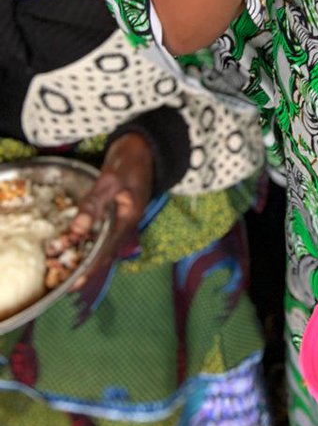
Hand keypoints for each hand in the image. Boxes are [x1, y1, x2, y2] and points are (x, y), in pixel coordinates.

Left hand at [68, 132, 154, 286]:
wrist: (145, 143)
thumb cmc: (130, 159)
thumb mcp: (111, 180)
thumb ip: (94, 205)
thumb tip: (76, 232)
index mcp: (129, 218)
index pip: (106, 250)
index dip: (89, 267)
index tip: (72, 282)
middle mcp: (126, 222)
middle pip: (104, 250)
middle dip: (85, 266)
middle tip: (63, 280)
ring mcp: (121, 215)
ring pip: (102, 241)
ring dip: (85, 254)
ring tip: (65, 265)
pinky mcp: (116, 208)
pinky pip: (101, 230)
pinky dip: (87, 238)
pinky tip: (74, 241)